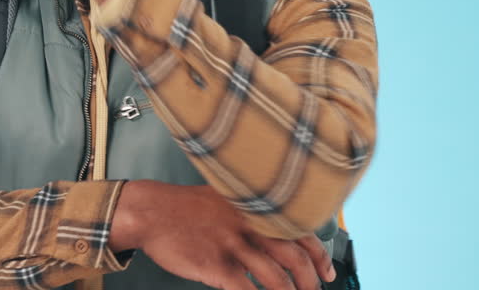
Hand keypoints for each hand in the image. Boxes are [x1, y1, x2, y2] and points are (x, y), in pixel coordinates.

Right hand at [110, 181, 335, 289]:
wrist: (151, 211)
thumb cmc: (186, 208)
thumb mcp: (226, 198)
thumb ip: (252, 214)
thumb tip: (278, 235)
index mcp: (256, 207)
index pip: (302, 231)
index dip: (320, 256)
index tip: (327, 273)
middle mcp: (249, 224)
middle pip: (295, 257)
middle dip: (310, 283)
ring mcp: (233, 245)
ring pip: (276, 278)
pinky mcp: (216, 265)